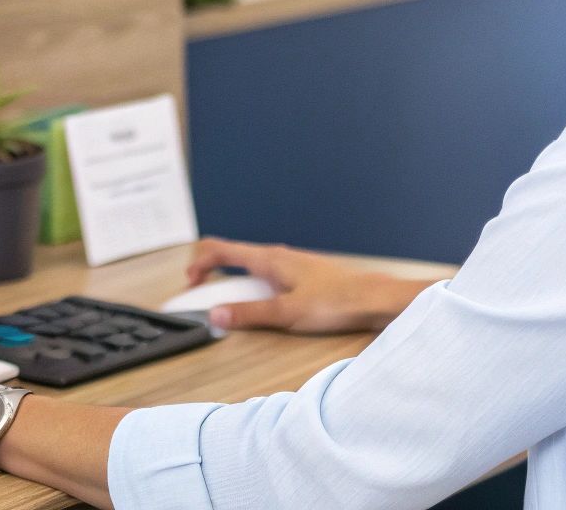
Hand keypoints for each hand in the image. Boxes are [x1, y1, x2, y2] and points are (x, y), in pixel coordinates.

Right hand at [184, 237, 435, 333]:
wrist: (377, 299)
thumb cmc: (337, 302)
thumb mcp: (287, 313)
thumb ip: (249, 314)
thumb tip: (215, 315)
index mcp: (268, 259)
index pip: (220, 250)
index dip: (198, 265)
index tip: (189, 285)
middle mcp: (277, 256)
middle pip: (231, 255)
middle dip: (210, 273)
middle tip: (201, 296)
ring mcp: (290, 264)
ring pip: (249, 265)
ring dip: (230, 281)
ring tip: (226, 303)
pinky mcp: (302, 275)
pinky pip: (265, 274)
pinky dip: (250, 285)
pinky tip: (260, 304)